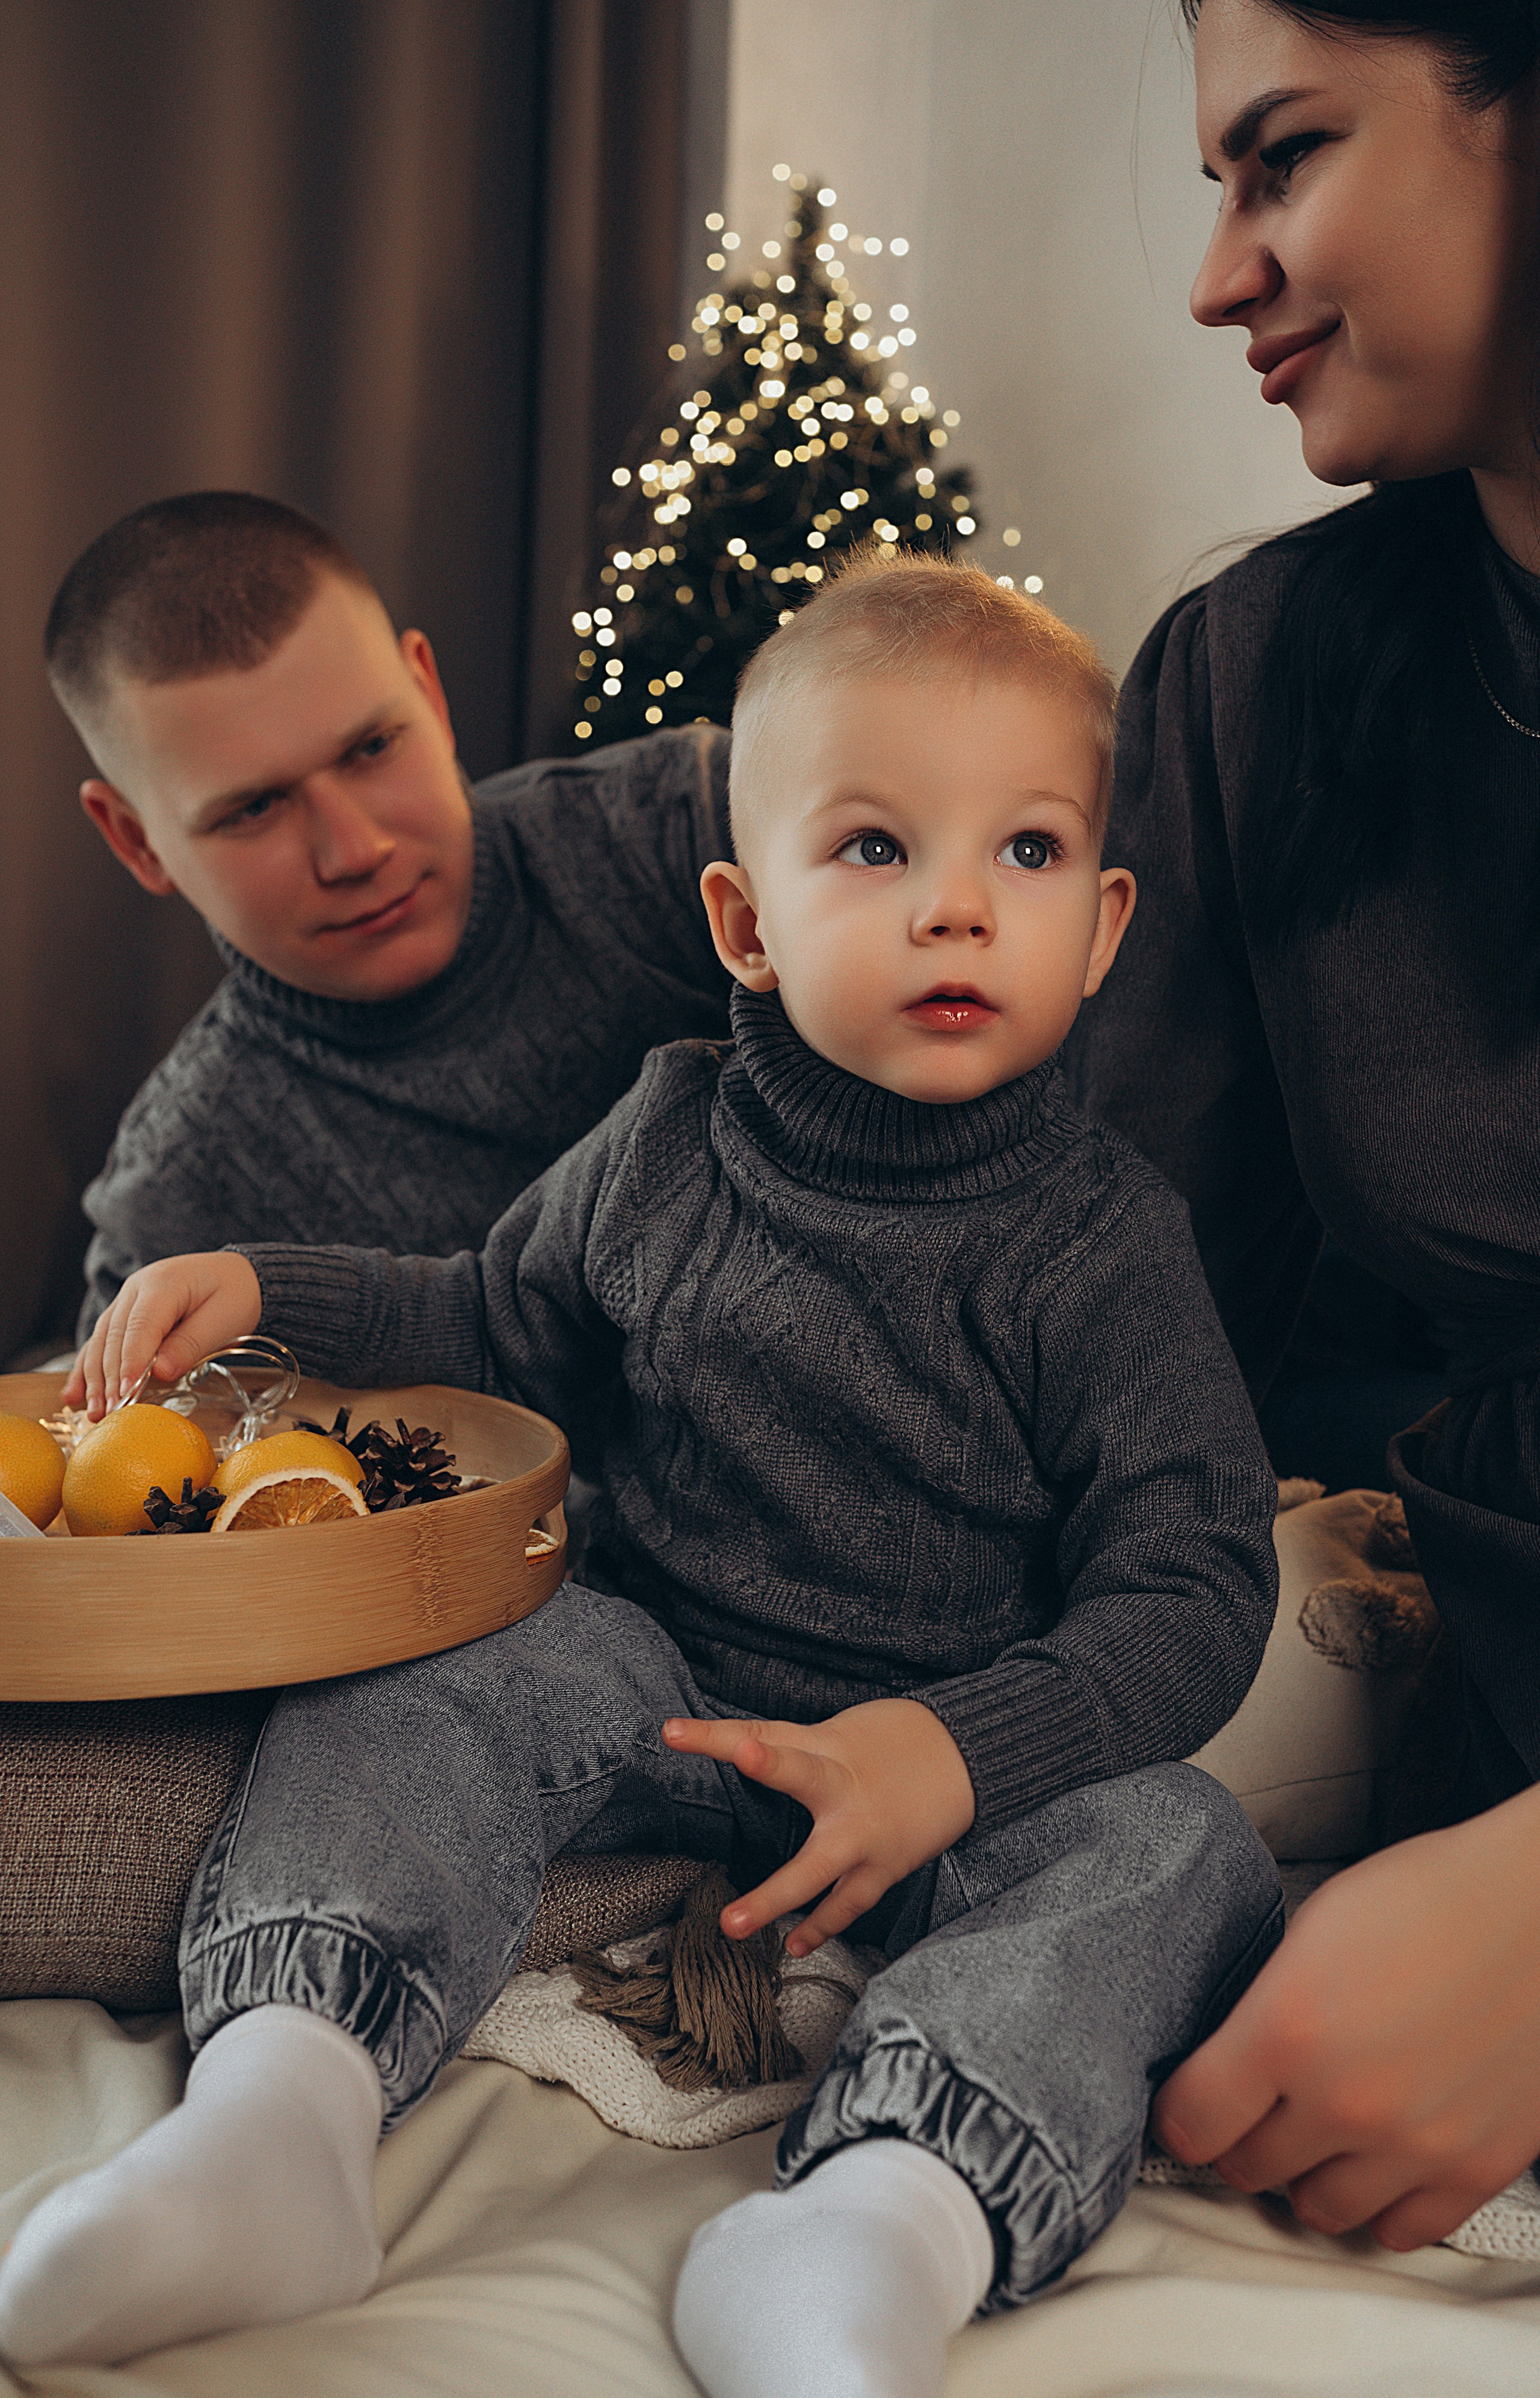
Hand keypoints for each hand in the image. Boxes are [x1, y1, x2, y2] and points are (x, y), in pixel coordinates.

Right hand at [64, 1254, 263, 1418]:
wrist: (236, 1274)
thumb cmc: (234, 1293)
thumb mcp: (224, 1318)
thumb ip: (191, 1343)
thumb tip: (160, 1373)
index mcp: (163, 1284)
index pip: (140, 1327)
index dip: (132, 1362)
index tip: (127, 1392)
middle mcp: (136, 1289)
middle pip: (114, 1337)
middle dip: (110, 1378)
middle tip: (110, 1413)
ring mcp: (126, 1301)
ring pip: (101, 1342)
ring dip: (95, 1379)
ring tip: (93, 1412)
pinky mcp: (124, 1315)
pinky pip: (100, 1343)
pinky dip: (87, 1370)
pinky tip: (74, 1395)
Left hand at [662, 1697, 975, 1956]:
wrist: (966, 1759)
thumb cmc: (892, 1744)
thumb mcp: (839, 1734)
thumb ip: (791, 1750)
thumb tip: (742, 1749)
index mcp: (826, 1747)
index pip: (762, 1733)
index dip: (715, 1735)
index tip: (671, 1732)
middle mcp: (844, 1785)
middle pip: (803, 1769)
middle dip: (772, 1763)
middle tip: (742, 1754)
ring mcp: (865, 1832)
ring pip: (819, 1867)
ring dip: (776, 1898)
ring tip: (732, 1925)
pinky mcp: (885, 1866)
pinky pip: (848, 1904)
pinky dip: (820, 1926)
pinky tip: (793, 1945)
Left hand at [1151, 1782, 1539, 2249]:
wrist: (1536, 1909)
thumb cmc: (1427, 1899)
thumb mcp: (1310, 1932)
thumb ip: (1261, 2009)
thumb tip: (1223, 2063)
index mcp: (1287, 2027)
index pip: (1191, 2122)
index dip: (1178, 2113)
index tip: (1185, 2104)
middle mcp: (1343, 2100)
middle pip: (1247, 2169)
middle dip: (1239, 2139)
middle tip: (1252, 2110)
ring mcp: (1411, 2145)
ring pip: (1317, 2211)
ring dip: (1306, 2176)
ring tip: (1316, 2132)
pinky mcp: (1472, 2170)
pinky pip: (1398, 2231)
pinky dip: (1378, 2204)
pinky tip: (1375, 2159)